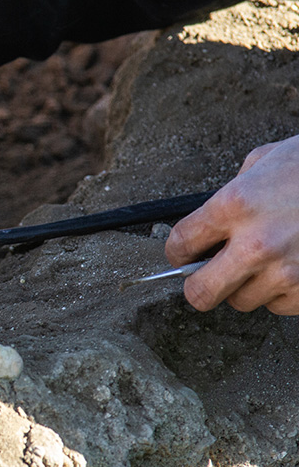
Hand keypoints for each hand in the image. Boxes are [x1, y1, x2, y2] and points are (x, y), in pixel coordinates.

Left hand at [165, 135, 298, 313]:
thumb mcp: (267, 161)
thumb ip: (233, 190)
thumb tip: (212, 218)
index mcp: (234, 205)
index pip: (179, 244)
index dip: (178, 251)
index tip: (184, 253)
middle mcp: (255, 243)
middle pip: (200, 293)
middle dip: (199, 286)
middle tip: (208, 276)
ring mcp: (286, 271)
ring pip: (242, 302)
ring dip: (247, 286)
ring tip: (266, 262)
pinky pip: (279, 306)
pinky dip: (282, 293)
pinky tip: (293, 267)